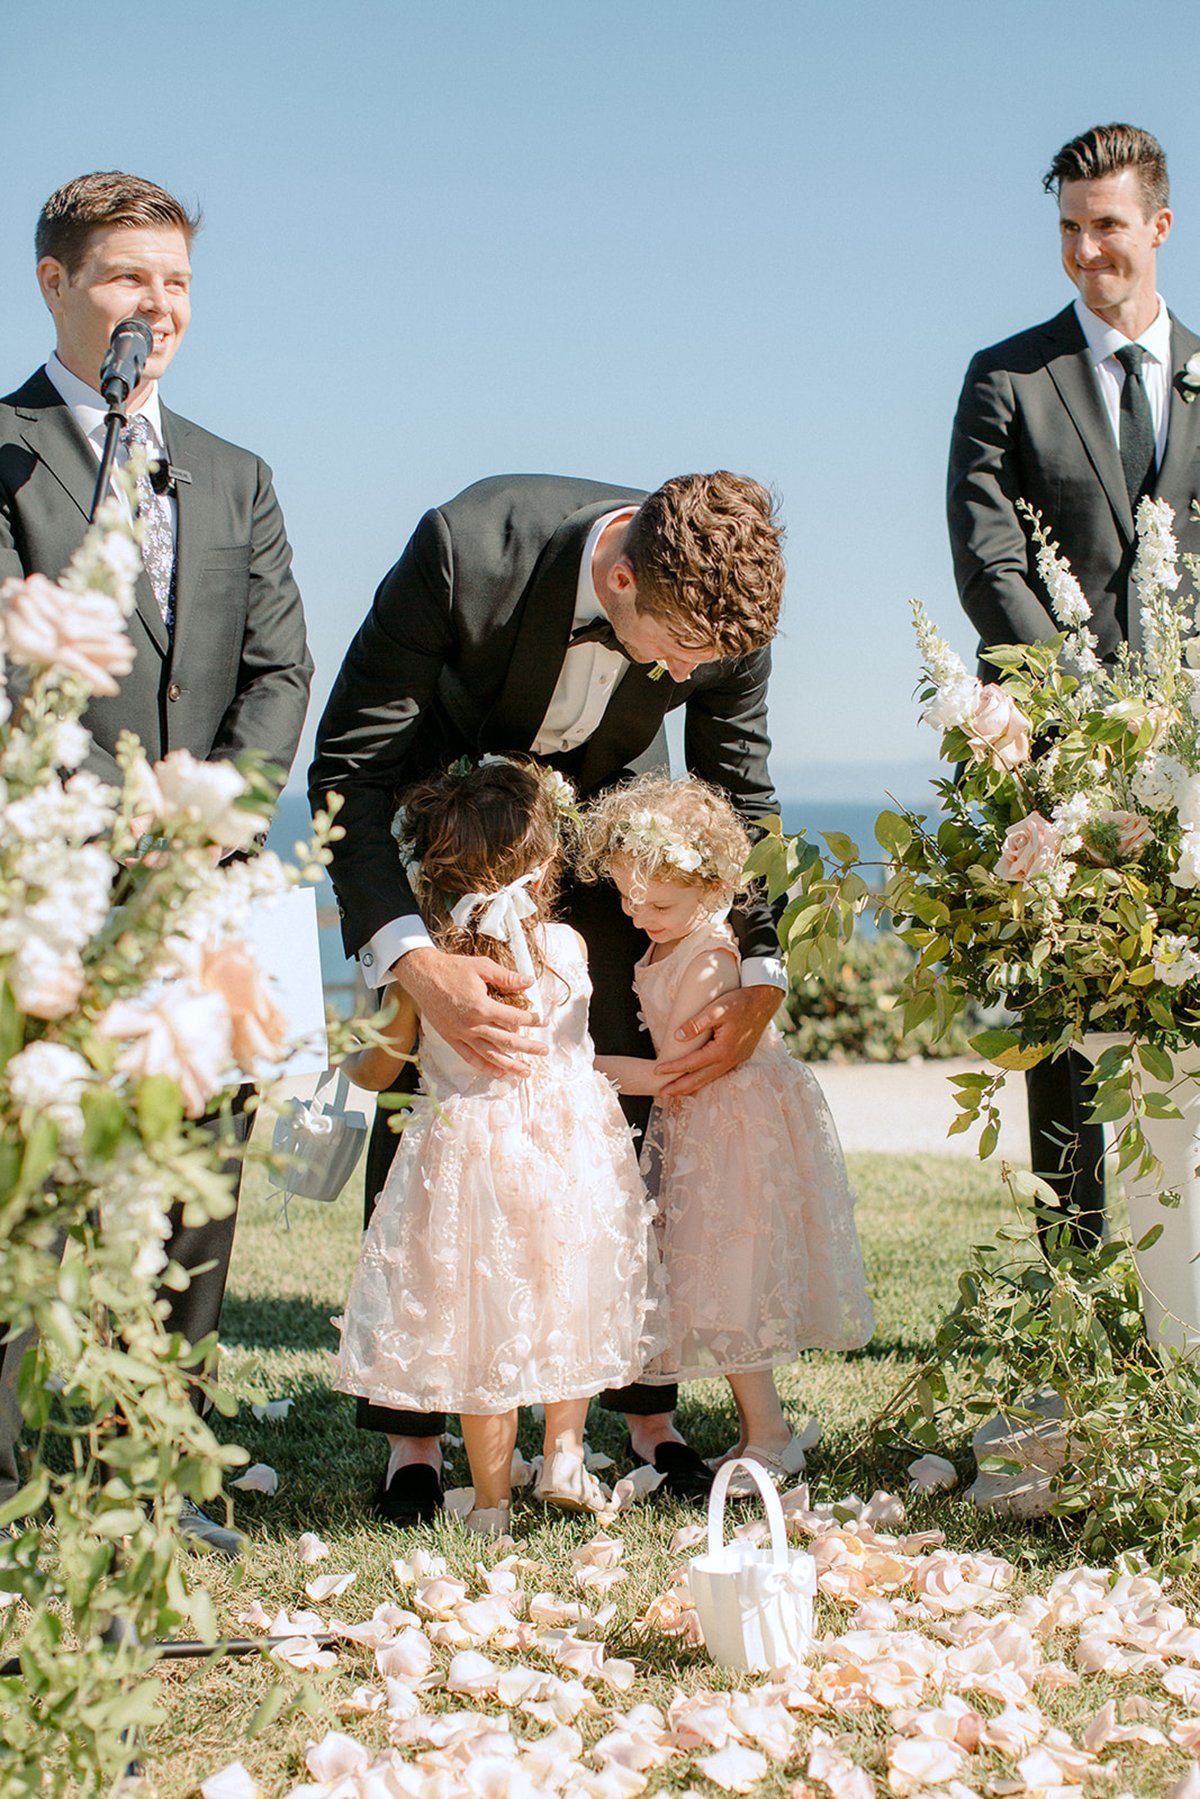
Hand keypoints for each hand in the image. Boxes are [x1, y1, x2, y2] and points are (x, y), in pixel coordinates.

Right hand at [393, 944, 546, 1076]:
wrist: (423, 975)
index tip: (542, 1021)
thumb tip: (528, 982)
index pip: (514, 1018)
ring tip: (525, 1071)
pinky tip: (498, 1073)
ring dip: (510, 1065)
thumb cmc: (451, 969)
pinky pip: (470, 1057)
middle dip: (528, 1047)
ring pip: (490, 1055)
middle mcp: (472, 1025)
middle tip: (543, 1051)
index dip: (532, 1020)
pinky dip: (485, 1067)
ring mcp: (461, 1034)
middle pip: (506, 1041)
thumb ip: (506, 977)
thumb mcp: (482, 967)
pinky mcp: (451, 1038)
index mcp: (482, 1006)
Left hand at [653, 984, 781, 1097]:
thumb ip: (697, 1023)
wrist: (764, 1002)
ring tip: (676, 1092)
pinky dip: (704, 1079)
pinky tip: (697, 1080)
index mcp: (722, 1050)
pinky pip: (718, 1073)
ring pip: (710, 1079)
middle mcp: (729, 1060)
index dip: (673, 1068)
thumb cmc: (740, 1002)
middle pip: (700, 1079)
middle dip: (680, 1087)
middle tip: (662, 1093)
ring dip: (692, 1086)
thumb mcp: (717, 1009)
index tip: (657, 1070)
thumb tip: (677, 1037)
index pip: (691, 1063)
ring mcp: (735, 1060)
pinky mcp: (739, 1057)